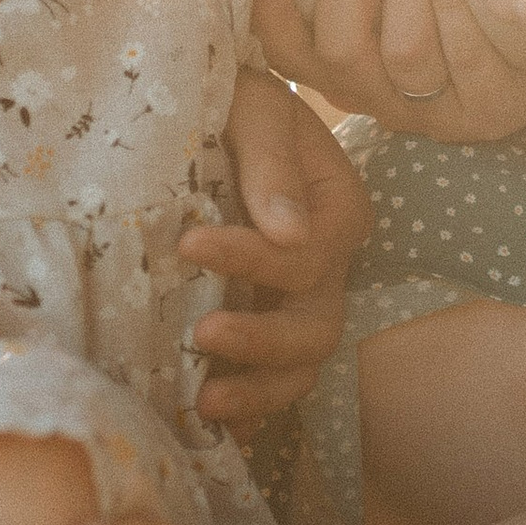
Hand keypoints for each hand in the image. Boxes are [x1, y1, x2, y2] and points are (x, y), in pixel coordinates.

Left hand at [187, 75, 371, 426]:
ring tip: (203, 402)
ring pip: (301, 366)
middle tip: (202, 334)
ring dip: (257, 390)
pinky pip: (268, 377)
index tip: (188, 244)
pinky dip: (248, 407)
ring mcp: (296, 300)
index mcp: (337, 211)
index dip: (252, 260)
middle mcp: (327, 265)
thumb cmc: (233, 97)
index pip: (306, 256)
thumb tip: (287, 233)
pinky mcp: (263, 318)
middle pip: (316, 328)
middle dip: (262, 340)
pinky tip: (212, 427)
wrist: (207, 106)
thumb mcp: (255, 108)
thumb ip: (270, 163)